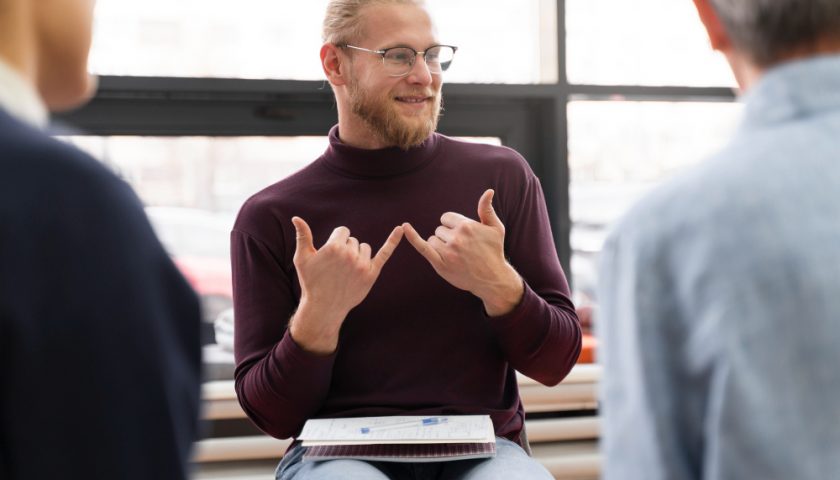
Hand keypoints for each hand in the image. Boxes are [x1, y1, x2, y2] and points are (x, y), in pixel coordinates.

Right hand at [289, 217, 403, 353]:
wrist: (324, 307)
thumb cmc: (311, 281)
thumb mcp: (302, 259)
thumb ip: (302, 236)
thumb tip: (296, 217)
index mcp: (334, 247)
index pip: (343, 231)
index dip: (336, 241)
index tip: (330, 255)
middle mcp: (350, 254)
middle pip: (353, 240)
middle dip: (345, 250)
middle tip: (336, 268)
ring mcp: (362, 265)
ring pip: (364, 248)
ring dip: (357, 254)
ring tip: (346, 270)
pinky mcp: (372, 274)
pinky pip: (384, 253)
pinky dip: (393, 241)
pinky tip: (400, 229)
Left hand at [403, 189, 523, 315]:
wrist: (492, 279)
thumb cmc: (494, 252)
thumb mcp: (495, 228)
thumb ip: (487, 209)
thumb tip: (488, 191)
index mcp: (467, 226)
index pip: (446, 218)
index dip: (452, 226)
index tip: (462, 236)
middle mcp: (456, 237)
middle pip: (439, 229)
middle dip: (447, 237)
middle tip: (462, 249)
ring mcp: (448, 251)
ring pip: (433, 240)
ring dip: (440, 246)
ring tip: (456, 256)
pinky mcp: (441, 264)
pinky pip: (422, 247)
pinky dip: (413, 237)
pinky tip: (404, 228)